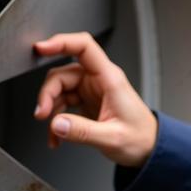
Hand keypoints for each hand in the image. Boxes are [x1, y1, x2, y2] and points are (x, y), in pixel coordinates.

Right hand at [33, 32, 157, 167]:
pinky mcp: (87, 101)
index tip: (41, 48)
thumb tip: (57, 124)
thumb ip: (82, 132)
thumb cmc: (140, 137)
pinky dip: (57, 119)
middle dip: (48, 94)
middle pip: (63, 74)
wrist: (149, 147)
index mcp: (109, 79)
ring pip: (60, 89)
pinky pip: (64, 103)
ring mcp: (92, 90)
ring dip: (51, 109)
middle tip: (42, 115)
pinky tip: (58, 136)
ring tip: (53, 132)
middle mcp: (99, 80)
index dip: (61, 43)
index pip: (84, 47)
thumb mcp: (112, 138)